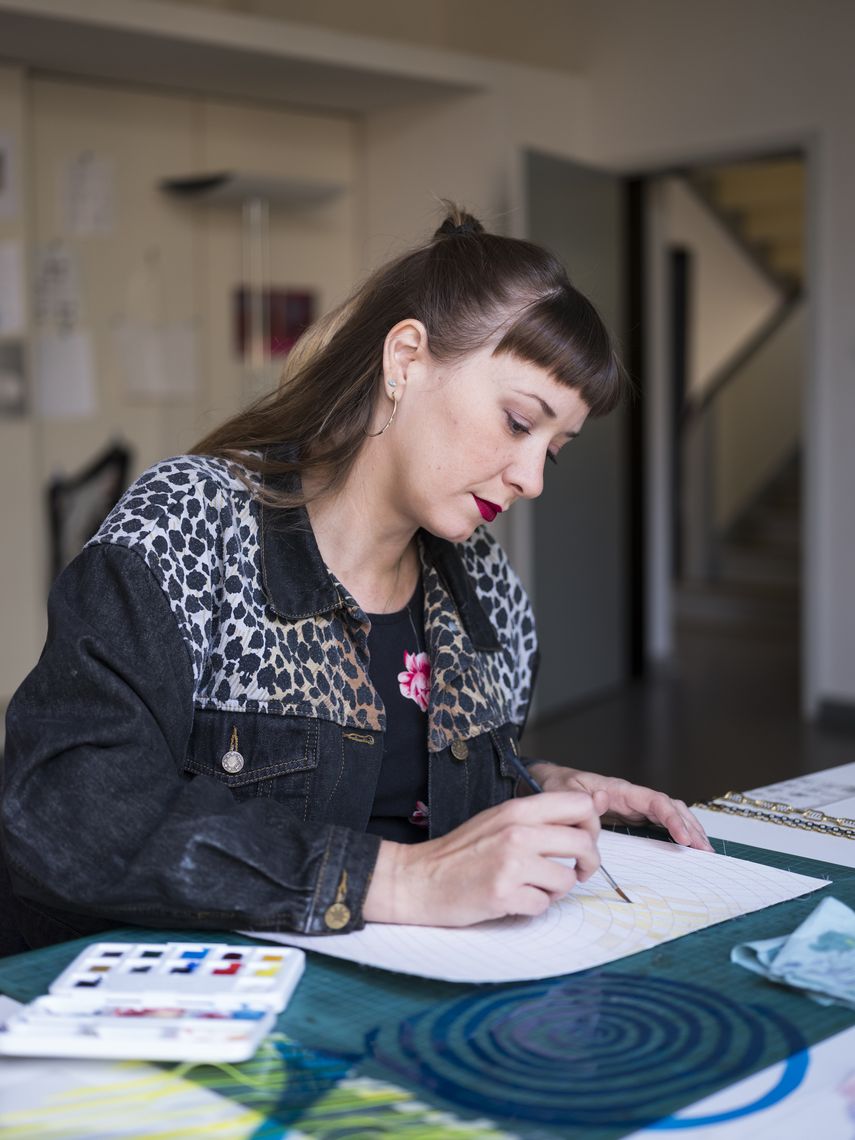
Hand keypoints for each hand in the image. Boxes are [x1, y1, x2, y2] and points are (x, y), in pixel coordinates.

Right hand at [363, 791, 600, 925]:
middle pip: (582, 843)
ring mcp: (510, 863)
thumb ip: (539, 816)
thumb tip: (592, 806)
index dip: (590, 824)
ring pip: (566, 880)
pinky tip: (513, 899)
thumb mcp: (498, 820)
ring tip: (531, 886)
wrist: (418, 879)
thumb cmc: (460, 852)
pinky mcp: (503, 894)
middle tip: (575, 872)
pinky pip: (542, 905)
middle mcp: (517, 832)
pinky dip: (532, 907)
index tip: (581, 840)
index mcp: (517, 810)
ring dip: (554, 890)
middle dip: (586, 863)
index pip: (579, 803)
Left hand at [527, 762, 712, 851]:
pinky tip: (685, 845)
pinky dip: (674, 832)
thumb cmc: (554, 786)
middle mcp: (629, 797)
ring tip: (704, 849)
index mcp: (617, 789)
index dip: (671, 817)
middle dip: (689, 825)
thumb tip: (602, 802)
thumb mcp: (562, 792)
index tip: (684, 836)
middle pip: (668, 807)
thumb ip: (580, 800)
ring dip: (687, 829)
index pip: (653, 801)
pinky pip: (656, 822)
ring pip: (667, 814)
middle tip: (705, 849)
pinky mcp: (627, 817)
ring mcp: (630, 807)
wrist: (544, 785)